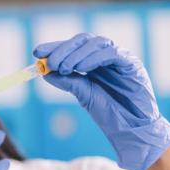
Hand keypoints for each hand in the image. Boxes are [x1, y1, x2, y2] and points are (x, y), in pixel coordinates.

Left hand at [34, 33, 169, 169]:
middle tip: (50, 61)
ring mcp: (120, 58)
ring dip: (76, 54)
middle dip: (63, 49)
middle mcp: (106, 56)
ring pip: (96, 43)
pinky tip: (82, 68)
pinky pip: (112, 53)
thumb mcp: (83, 94)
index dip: (55, 47)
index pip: (73, 47)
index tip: (37, 52)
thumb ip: (68, 81)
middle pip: (83, 41)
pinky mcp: (132, 64)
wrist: (131, 128)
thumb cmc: (109, 112)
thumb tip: (45, 72)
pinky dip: (94, 58)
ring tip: (63, 67)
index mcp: (93, 62)